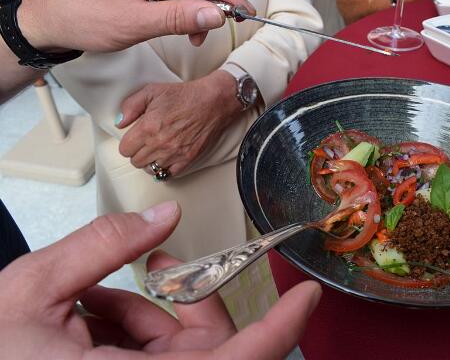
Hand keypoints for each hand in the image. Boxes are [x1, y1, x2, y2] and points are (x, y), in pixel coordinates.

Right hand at [0, 201, 321, 358]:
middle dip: (188, 298)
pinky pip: (159, 359)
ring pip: (184, 352)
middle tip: (157, 264)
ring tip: (94, 297)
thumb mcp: (31, 291)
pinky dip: (135, 333)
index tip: (306, 297)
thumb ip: (101, 246)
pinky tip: (94, 318)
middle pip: (211, 348)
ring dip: (150, 314)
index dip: (278, 330)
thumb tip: (163, 217)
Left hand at [16, 0, 255, 51]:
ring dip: (203, 4)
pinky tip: (189, 25)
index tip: (243, 9)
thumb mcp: (130, 23)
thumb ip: (175, 19)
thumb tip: (214, 15)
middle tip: (225, 23)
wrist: (52, 21)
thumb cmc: (78, 16)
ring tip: (199, 33)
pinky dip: (190, 6)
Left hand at [118, 70, 240, 176]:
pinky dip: (165, 169)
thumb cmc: (184, 95)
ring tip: (155, 150)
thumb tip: (119, 123)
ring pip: (150, 170)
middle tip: (145, 142)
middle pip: (136, 161)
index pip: (124, 149)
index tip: (134, 137)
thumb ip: (130, 106)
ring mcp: (174, 154)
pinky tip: (166, 159)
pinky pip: (169, 174)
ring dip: (150, 161)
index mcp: (147, 128)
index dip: (128, 143)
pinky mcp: (187, 159)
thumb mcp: (152, 91)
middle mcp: (159, 144)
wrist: (213, 102)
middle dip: (137, 152)